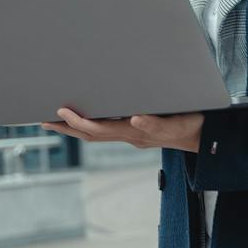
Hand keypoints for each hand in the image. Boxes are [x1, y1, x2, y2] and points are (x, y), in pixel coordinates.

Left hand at [40, 107, 201, 152]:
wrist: (205, 136)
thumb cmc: (192, 126)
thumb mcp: (178, 124)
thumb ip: (157, 124)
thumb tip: (134, 118)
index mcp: (135, 132)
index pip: (100, 129)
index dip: (79, 121)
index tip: (61, 111)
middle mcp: (129, 135)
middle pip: (91, 134)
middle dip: (67, 127)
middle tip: (43, 120)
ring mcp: (132, 134)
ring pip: (96, 133)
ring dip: (74, 128)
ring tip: (54, 120)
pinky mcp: (137, 130)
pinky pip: (107, 129)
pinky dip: (90, 124)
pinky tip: (84, 117)